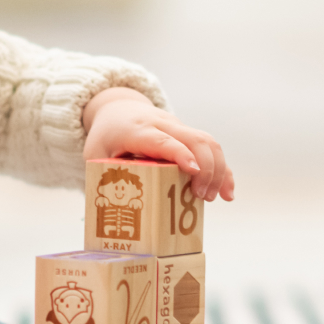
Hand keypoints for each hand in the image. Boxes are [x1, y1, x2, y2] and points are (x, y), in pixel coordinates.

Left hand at [82, 87, 234, 201]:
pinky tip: (228, 192)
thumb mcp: (96, 155)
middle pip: (195, 139)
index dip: (179, 154)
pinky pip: (211, 148)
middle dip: (205, 168)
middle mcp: (163, 125)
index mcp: (137, 130)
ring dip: (217, 170)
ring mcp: (179, 127)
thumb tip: (104, 215)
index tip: (192, 172)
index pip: (162, 140)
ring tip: (214, 198)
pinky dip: (223, 170)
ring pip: (208, 141)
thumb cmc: (106, 137)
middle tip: (201, 196)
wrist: (119, 109)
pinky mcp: (189, 134)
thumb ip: (102, 179)